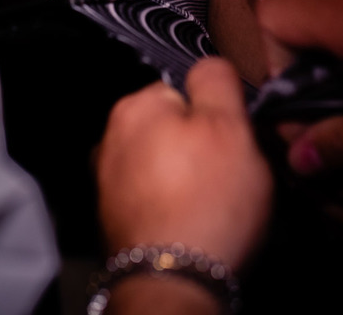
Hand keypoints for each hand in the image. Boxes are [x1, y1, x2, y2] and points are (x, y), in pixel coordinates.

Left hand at [96, 58, 272, 269]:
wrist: (175, 281)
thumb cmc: (204, 205)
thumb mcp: (230, 125)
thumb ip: (217, 80)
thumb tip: (211, 63)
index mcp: (134, 108)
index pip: (184, 90)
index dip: (217, 114)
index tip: (233, 136)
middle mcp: (111, 141)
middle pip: (172, 129)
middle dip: (200, 148)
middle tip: (228, 175)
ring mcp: (109, 183)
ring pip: (164, 167)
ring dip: (187, 180)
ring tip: (211, 204)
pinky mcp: (117, 220)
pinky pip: (155, 201)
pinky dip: (173, 209)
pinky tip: (192, 224)